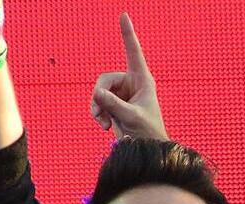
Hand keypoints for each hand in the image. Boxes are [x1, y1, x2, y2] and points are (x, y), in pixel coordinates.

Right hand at [89, 13, 168, 139]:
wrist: (146, 148)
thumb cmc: (148, 132)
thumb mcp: (132, 117)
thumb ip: (115, 105)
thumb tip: (98, 93)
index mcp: (143, 80)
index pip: (133, 52)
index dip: (128, 34)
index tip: (124, 15)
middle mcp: (131, 83)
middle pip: (104, 79)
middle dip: (100, 97)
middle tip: (101, 115)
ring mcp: (120, 93)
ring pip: (98, 91)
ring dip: (97, 108)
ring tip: (104, 124)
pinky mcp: (113, 103)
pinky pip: (97, 101)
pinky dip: (97, 113)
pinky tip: (104, 126)